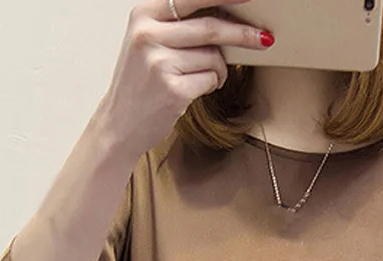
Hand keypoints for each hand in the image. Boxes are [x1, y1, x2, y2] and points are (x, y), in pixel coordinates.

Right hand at [98, 0, 271, 161]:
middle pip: (211, 27)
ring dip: (219, 69)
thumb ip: (177, 23)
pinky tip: (197, 89)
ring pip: (213, 56)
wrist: (119, 124)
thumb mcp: (148, 41)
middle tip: (263, 38)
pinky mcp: (173, 90)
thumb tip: (225, 13)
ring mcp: (160, 63)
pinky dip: (212, 84)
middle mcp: (148, 35)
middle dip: (242, 34)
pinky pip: (211, 79)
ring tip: (206, 76)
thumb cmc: (140, 82)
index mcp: (143, 15)